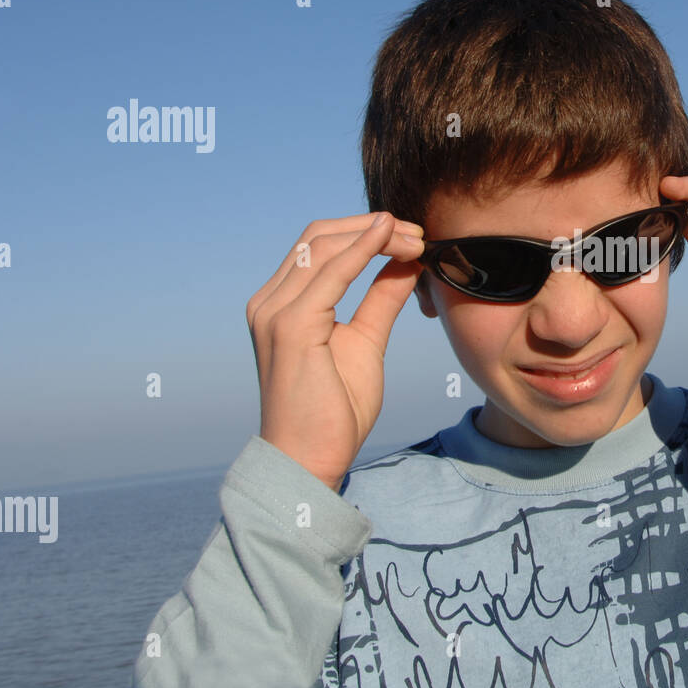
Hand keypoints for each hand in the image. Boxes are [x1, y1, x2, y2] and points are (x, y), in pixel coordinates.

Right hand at [245, 213, 424, 491]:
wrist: (308, 460)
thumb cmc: (333, 412)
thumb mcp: (366, 342)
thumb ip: (381, 300)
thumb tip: (407, 263)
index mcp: (280, 304)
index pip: (321, 246)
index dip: (366, 232)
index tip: (412, 236)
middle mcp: (269, 301)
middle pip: (320, 236)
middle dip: (373, 227)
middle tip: (419, 233)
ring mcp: (275, 311)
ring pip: (325, 245)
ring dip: (375, 235)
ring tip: (416, 239)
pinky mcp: (291, 326)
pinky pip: (331, 272)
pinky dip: (363, 250)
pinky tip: (392, 241)